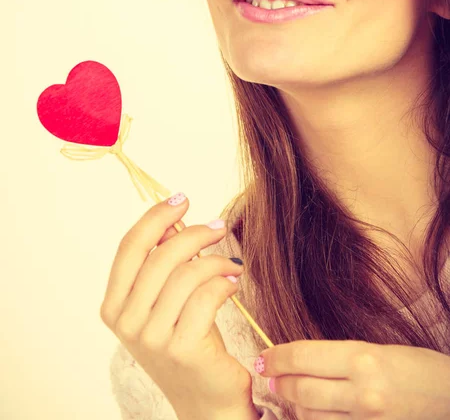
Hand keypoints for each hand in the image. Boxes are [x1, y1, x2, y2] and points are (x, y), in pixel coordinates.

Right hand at [100, 195, 253, 417]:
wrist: (205, 398)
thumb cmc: (187, 341)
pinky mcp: (183, 348)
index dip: (155, 217)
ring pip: (186, 274)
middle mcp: (126, 322)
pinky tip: (233, 283)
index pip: (129, 248)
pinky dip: (224, 282)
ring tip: (231, 264)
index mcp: (114, 305)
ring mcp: (152, 338)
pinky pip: (206, 296)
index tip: (181, 199)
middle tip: (218, 226)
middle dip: (194, 233)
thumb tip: (172, 221)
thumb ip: (163, 263)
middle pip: (160, 256)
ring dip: (215, 260)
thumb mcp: (166, 301)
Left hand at [256, 339, 449, 418]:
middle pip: (301, 389)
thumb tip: (299, 360)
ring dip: (294, 405)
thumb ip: (337, 357)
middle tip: (270, 376)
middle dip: (279, 382)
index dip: (277, 357)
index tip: (264, 358)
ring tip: (290, 394)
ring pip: (311, 416)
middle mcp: (362, 391)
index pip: (302, 356)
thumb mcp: (374, 349)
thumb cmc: (413, 366)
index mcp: (362, 358)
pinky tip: (314, 412)